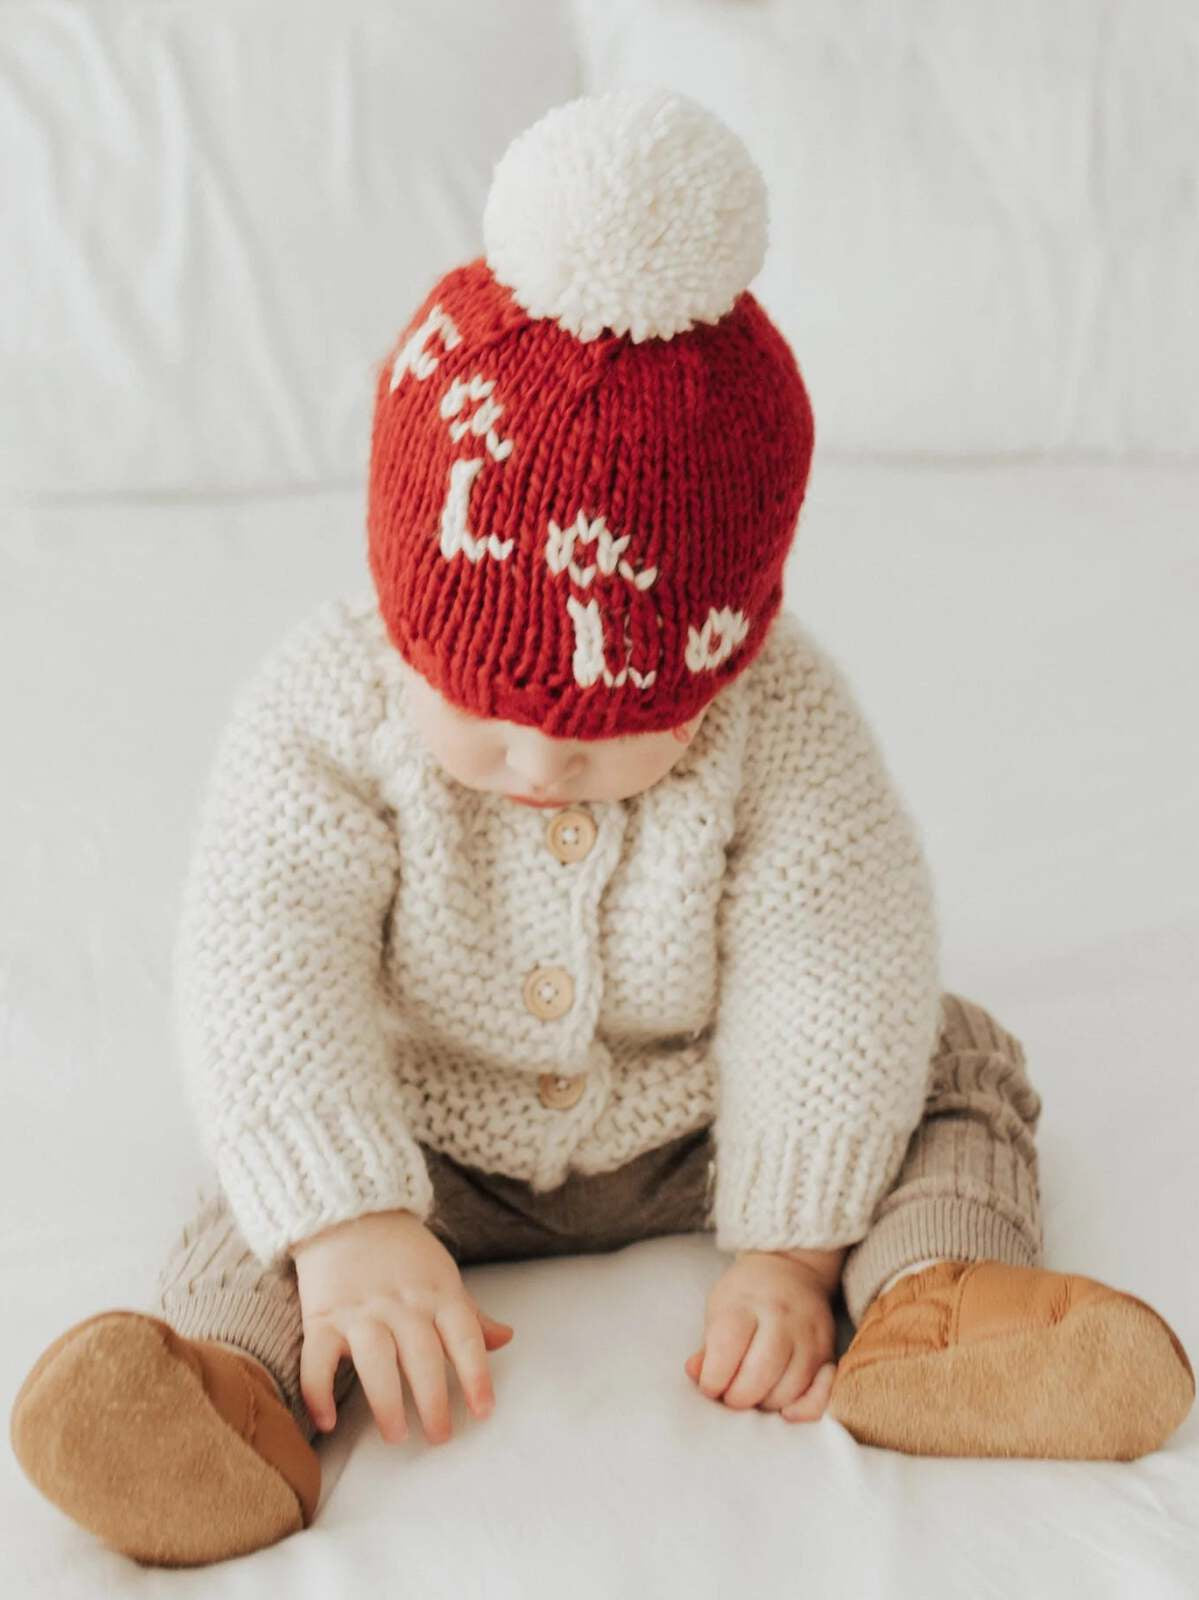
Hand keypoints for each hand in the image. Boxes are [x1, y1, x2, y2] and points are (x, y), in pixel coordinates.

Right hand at [292, 1208, 513, 1445]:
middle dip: (434, 1402)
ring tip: (397, 1435)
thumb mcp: (443, 1275)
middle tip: (440, 1437)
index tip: (484, 1411)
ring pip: (375, 1363)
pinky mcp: (322, 1317)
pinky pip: (318, 1361)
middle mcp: (401, 1304)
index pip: (464, 1337)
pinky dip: (319, 1393)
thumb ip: (470, 1313)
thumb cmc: (402, 1250)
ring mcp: (360, 1311)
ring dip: (386, 1402)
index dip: (476, 1375)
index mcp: (437, 1294)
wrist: (347, 1211)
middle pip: (422, 1358)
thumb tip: (506, 1339)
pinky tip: (328, 1421)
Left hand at [684, 1253, 837, 1421]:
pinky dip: (805, 1409)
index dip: (713, 1377)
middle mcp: (781, 1317)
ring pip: (790, 1388)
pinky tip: (786, 1411)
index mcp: (746, 1303)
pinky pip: (824, 1391)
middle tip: (730, 1396)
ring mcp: (809, 1335)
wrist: (792, 1271)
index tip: (709, 1385)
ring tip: (754, 1394)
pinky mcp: (829, 1352)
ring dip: (766, 1403)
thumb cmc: (747, 1296)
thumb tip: (696, 1374)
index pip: (728, 1345)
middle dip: (739, 1397)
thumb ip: (708, 1346)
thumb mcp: (719, 1307)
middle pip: (761, 1372)